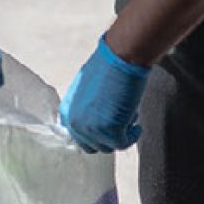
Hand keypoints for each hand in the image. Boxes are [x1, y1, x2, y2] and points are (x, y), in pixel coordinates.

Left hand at [59, 36, 149, 153]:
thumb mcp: (84, 88)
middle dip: (107, 137)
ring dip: (120, 135)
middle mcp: (75, 123)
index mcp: (67, 111)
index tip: (106, 131)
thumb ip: (83, 107)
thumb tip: (93, 119)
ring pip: (108, 146)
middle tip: (119, 126)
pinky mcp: (111, 131)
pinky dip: (132, 136)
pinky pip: (123, 144)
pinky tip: (136, 126)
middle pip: (93, 145)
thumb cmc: (106, 66)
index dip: (94, 135)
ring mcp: (92, 129)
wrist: (120, 57)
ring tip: (129, 119)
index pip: (78, 137)